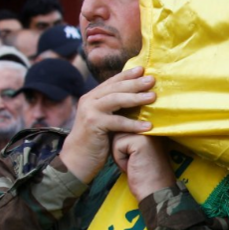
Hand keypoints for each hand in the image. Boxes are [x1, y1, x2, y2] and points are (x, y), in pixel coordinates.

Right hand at [60, 66, 155, 183]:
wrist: (76, 160)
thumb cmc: (95, 141)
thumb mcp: (104, 119)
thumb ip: (114, 109)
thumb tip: (138, 98)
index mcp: (92, 97)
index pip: (112, 82)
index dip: (127, 75)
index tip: (143, 69)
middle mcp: (89, 101)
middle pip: (115, 88)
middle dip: (135, 83)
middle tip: (152, 79)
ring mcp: (90, 112)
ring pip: (116, 100)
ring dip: (136, 98)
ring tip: (153, 97)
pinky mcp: (93, 125)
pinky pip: (117, 122)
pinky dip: (133, 124)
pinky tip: (148, 126)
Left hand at [112, 133, 175, 201]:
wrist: (156, 192)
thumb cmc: (147, 177)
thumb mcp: (140, 154)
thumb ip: (132, 141)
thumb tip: (115, 133)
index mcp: (152, 131)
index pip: (126, 129)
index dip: (124, 146)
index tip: (134, 160)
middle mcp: (151, 129)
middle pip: (120, 132)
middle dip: (121, 150)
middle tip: (135, 163)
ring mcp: (147, 134)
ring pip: (117, 138)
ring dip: (120, 155)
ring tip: (134, 164)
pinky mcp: (140, 141)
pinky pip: (117, 146)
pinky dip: (120, 159)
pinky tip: (133, 166)